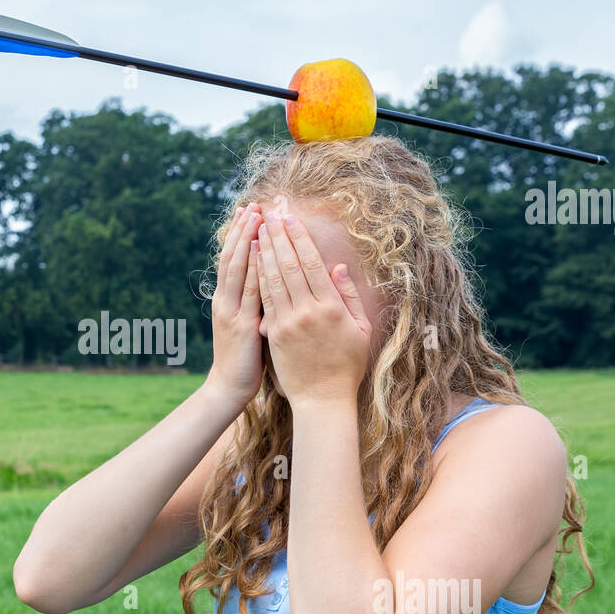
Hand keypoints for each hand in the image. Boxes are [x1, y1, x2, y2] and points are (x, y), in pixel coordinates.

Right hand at [204, 202, 263, 410]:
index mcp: (226, 300)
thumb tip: (264, 281)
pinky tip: (260, 250)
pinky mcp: (241, 325)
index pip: (232, 260)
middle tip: (252, 204)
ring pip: (238, 268)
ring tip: (255, 216)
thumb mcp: (247, 325)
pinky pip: (249, 292)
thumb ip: (253, 303)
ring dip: (246, 240)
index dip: (239, 235)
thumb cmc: (244, 360)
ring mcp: (231, 312)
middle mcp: (225, 301)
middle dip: (243, 230)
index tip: (249, 211)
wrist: (229, 388)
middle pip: (232, 257)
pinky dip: (254, 269)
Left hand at [255, 207, 371, 409]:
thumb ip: (349, 297)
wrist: (322, 399)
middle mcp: (308, 312)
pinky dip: (258, 276)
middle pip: (290, 265)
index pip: (312, 264)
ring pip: (273, 279)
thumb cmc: (347, 365)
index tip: (290, 218)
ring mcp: (287, 323)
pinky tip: (254, 260)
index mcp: (332, 308)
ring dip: (265, 250)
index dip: (299, 238)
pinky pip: (264, 299)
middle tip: (270, 213)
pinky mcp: (273, 334)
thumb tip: (338, 267)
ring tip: (258, 228)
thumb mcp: (360, 330)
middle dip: (278, 236)